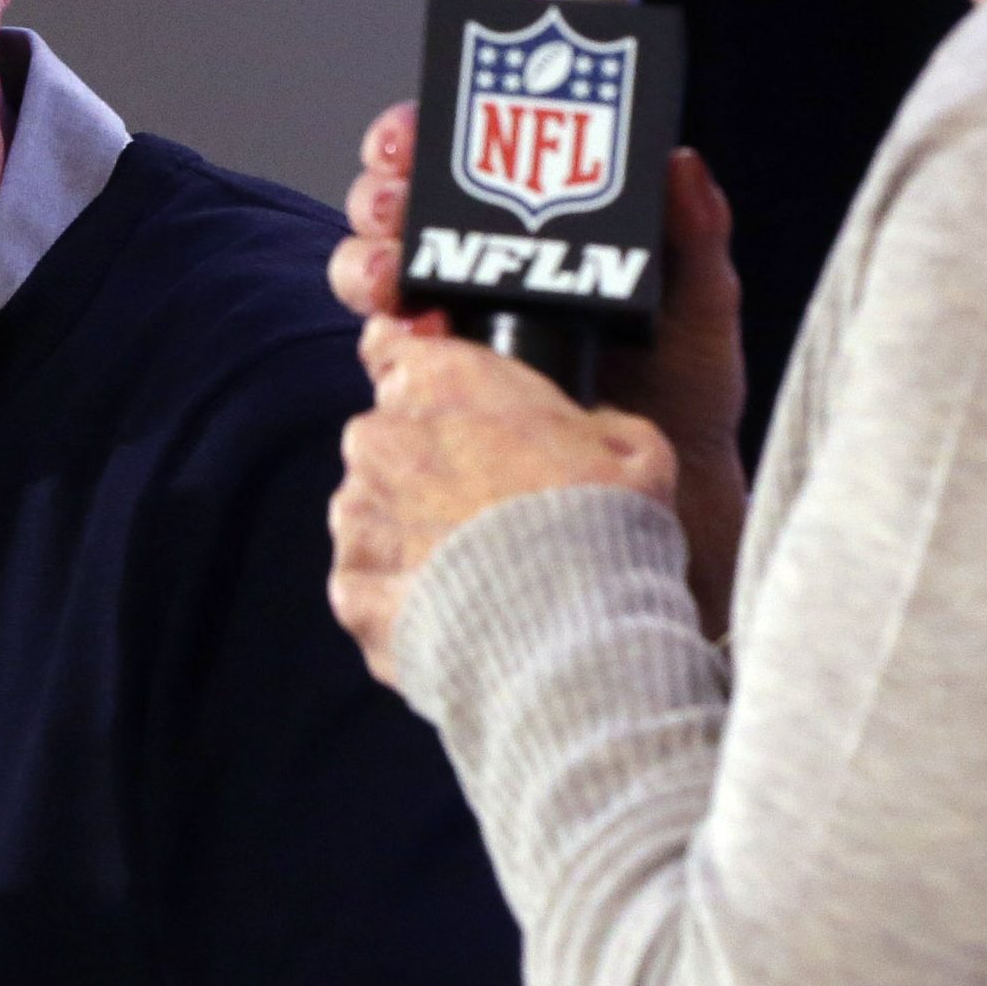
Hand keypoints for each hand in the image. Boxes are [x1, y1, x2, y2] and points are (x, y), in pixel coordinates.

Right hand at [327, 102, 751, 636]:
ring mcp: (447, 334)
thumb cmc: (689, 396)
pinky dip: (385, 343)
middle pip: (394, 209)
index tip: (416, 133)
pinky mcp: (433, 397)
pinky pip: (385, 359)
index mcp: (528, 231)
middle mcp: (474, 273)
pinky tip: (411, 342)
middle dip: (378, 195)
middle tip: (395, 204)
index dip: (420, 137)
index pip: (455, 162)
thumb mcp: (702, 307)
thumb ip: (696, 235)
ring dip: (366, 263)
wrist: (673, 500)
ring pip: (373, 277)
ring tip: (393, 278)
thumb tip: (681, 162)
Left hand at [331, 321, 673, 682]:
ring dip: (411, 537)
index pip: (389, 345)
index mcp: (444, 380)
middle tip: (488, 513)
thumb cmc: (605, 531)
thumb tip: (594, 432)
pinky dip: (402, 603)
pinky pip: (371, 587)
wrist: (571, 641)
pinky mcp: (353, 589)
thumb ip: (592, 424)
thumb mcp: (633, 450)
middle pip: (386, 439)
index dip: (408, 367)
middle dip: (424, 469)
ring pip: (373, 515)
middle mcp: (383, 436)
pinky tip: (457, 618)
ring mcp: (359, 515)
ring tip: (479, 577)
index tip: (432, 397)